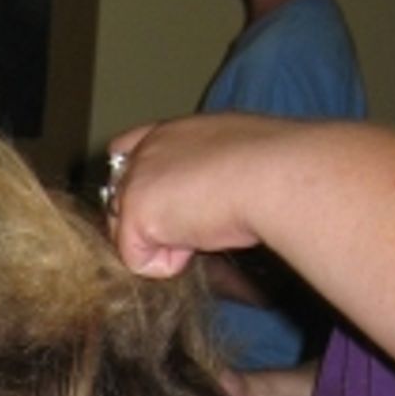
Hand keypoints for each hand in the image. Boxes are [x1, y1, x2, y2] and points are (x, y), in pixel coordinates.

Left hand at [106, 114, 275, 275]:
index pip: (126, 152)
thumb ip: (207, 173)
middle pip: (118, 201)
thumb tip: (213, 198)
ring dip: (164, 244)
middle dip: (151, 224)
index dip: (139, 184)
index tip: (164, 205)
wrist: (276, 174)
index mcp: (172, 132)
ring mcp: (135, 180)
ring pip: (126, 234)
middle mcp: (146, 150)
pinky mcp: (135, 213)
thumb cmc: (274, 168)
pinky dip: (170, 264)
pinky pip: (138, 261)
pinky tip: (200, 240)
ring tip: (207, 226)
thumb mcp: (235, 159)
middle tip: (200, 222)